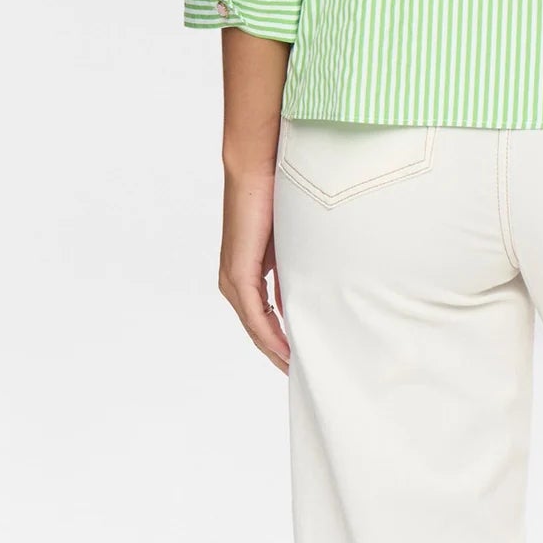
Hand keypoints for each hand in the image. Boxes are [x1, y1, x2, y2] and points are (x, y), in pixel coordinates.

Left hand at [218, 165, 290, 373]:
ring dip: (275, 350)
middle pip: (257, 331)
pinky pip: (256, 315)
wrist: (255, 168)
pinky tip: (286, 350)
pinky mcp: (238, 273)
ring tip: (297, 368)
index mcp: (244, 273)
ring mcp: (233, 279)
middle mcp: (232, 281)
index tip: (302, 357)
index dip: (280, 340)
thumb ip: (292, 266)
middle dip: (279, 353)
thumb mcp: (288, 241)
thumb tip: (310, 288)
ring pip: (255, 328)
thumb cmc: (274, 195)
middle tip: (303, 374)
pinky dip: (271, 335)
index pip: (262, 318)